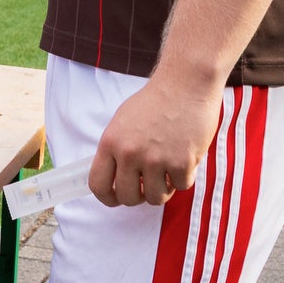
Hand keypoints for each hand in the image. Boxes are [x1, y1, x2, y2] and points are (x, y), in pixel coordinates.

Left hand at [88, 72, 222, 206]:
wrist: (186, 83)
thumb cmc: (156, 101)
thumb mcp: (123, 121)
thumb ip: (116, 149)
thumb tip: (113, 178)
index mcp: (111, 142)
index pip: (98, 185)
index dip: (107, 198)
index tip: (117, 198)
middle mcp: (130, 153)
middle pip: (128, 197)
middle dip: (139, 196)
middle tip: (148, 185)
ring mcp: (156, 159)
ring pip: (156, 198)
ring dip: (164, 188)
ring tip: (168, 170)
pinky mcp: (181, 162)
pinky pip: (181, 186)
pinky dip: (185, 176)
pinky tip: (185, 157)